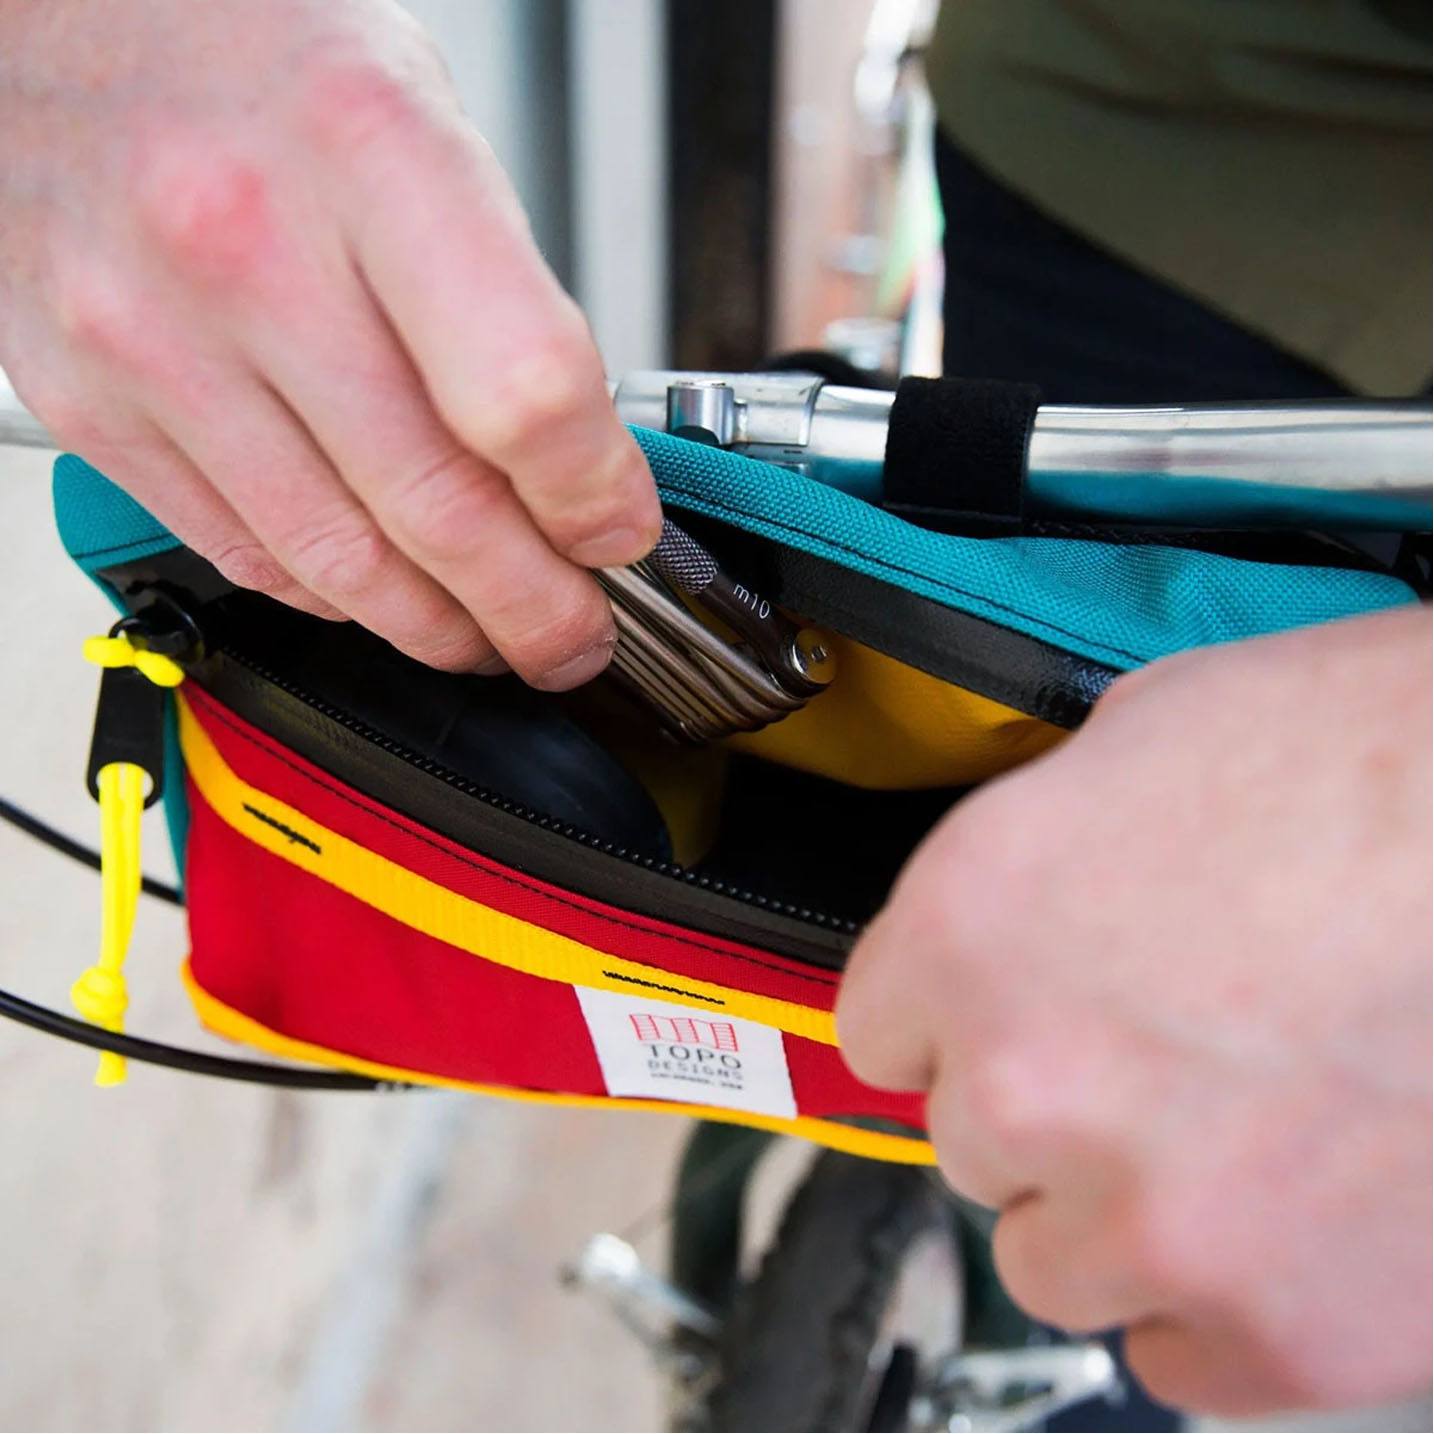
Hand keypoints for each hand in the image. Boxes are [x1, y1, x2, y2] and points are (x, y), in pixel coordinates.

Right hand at [0, 0, 659, 685]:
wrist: (56, 21)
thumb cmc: (253, 54)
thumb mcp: (419, 116)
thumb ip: (500, 292)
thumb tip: (575, 463)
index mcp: (364, 150)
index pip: (523, 393)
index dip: (594, 499)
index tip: (619, 535)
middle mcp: (240, 245)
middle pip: (437, 509)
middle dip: (535, 610)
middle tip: (574, 636)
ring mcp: (149, 338)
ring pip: (341, 565)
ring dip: (442, 629)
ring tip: (493, 637)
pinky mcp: (90, 404)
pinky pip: (246, 555)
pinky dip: (338, 598)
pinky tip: (385, 593)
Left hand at [838, 607, 1431, 1415]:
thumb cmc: (1376, 763)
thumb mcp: (1149, 739)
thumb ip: (1042, 848)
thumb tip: (1019, 905)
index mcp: (970, 930)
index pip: (877, 1030)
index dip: (950, 1014)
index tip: (1005, 1010)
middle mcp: (1027, 1089)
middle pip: (971, 1143)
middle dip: (1046, 1101)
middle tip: (1159, 1049)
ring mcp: (1150, 1226)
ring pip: (1055, 1259)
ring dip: (1119, 1206)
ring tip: (1232, 1129)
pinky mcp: (1277, 1336)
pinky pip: (1178, 1351)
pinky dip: (1219, 1296)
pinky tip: (1291, 1210)